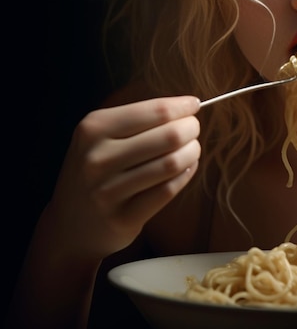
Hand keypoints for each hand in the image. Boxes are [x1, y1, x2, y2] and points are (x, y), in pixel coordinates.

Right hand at [45, 96, 200, 259]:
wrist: (70, 223)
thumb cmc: (97, 169)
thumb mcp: (102, 136)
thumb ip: (140, 120)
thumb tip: (188, 106)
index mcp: (94, 129)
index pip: (155, 111)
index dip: (183, 107)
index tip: (194, 104)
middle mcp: (97, 158)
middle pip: (169, 136)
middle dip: (191, 130)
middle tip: (193, 130)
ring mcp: (108, 191)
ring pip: (172, 163)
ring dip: (191, 153)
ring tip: (192, 150)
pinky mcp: (123, 218)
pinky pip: (168, 190)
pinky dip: (185, 176)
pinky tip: (185, 170)